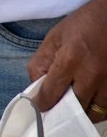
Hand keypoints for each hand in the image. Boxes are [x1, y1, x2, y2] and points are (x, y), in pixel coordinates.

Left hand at [29, 0, 106, 121]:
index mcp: (70, 59)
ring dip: (84, 111)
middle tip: (56, 108)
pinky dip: (100, 107)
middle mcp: (92, 73)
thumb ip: (40, 63)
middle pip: (75, 107)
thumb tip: (36, 87)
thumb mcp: (54, 38)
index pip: (52, 92)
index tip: (38, 108)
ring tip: (76, 105)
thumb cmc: (81, 25)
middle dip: (64, 111)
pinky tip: (91, 100)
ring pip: (96, 111)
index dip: (42, 103)